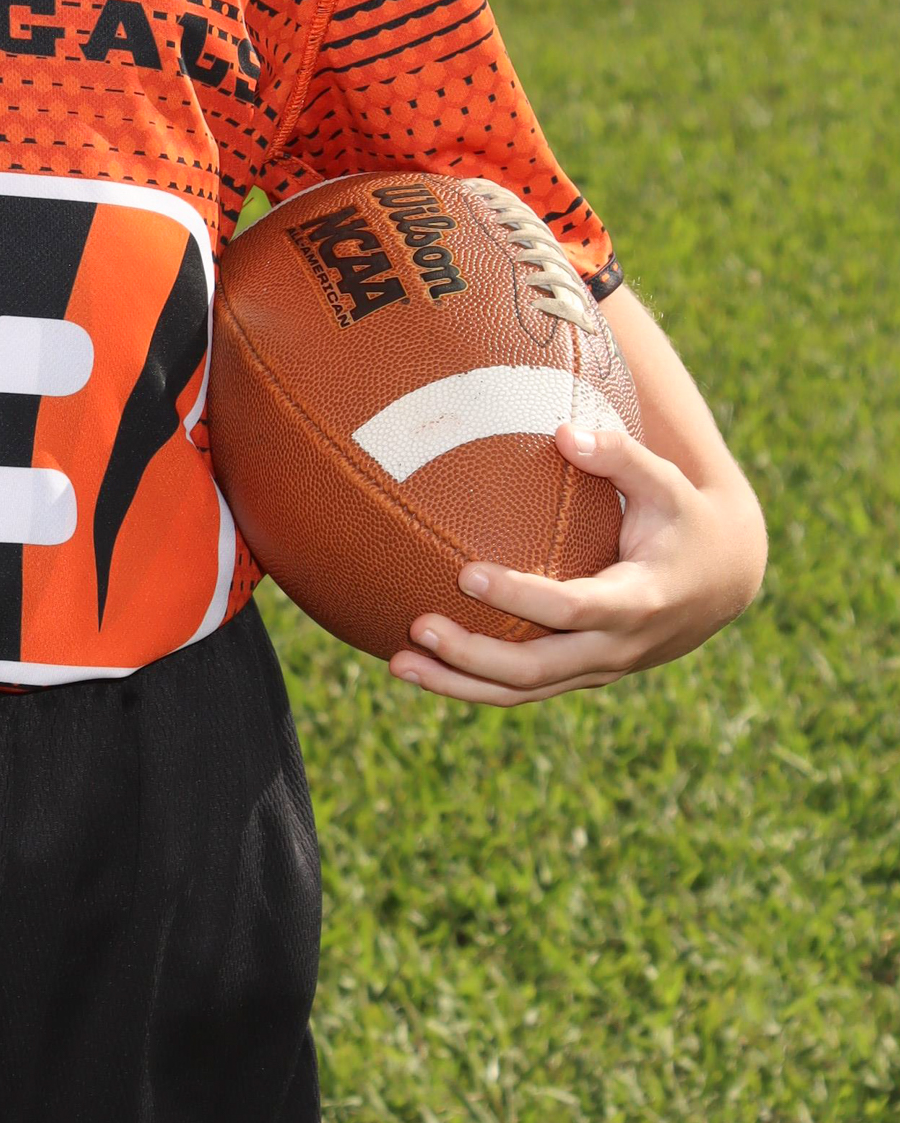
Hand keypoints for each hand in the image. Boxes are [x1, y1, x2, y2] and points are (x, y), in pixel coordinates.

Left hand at [390, 420, 766, 706]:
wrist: (724, 582)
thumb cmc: (685, 520)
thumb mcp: (668, 484)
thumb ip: (620, 455)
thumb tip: (563, 431)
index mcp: (640, 600)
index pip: (573, 608)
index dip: (521, 596)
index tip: (467, 572)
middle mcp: (619, 645)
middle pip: (539, 668)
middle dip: (474, 655)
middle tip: (417, 624)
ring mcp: (600, 668)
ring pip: (525, 691)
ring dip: (460, 684)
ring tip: (398, 663)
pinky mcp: (583, 675)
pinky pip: (525, 690)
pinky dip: (473, 687)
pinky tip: (423, 669)